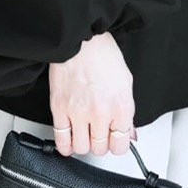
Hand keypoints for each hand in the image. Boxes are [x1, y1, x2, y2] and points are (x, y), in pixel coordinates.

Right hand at [48, 32, 137, 155]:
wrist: (81, 38)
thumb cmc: (103, 54)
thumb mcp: (125, 81)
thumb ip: (127, 112)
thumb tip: (128, 132)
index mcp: (121, 106)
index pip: (120, 146)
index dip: (117, 143)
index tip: (113, 138)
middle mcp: (101, 113)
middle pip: (100, 149)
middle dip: (100, 142)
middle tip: (98, 132)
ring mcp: (79, 113)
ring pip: (81, 148)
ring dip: (83, 144)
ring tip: (84, 133)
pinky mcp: (59, 109)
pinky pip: (61, 140)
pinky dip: (65, 145)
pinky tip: (69, 140)